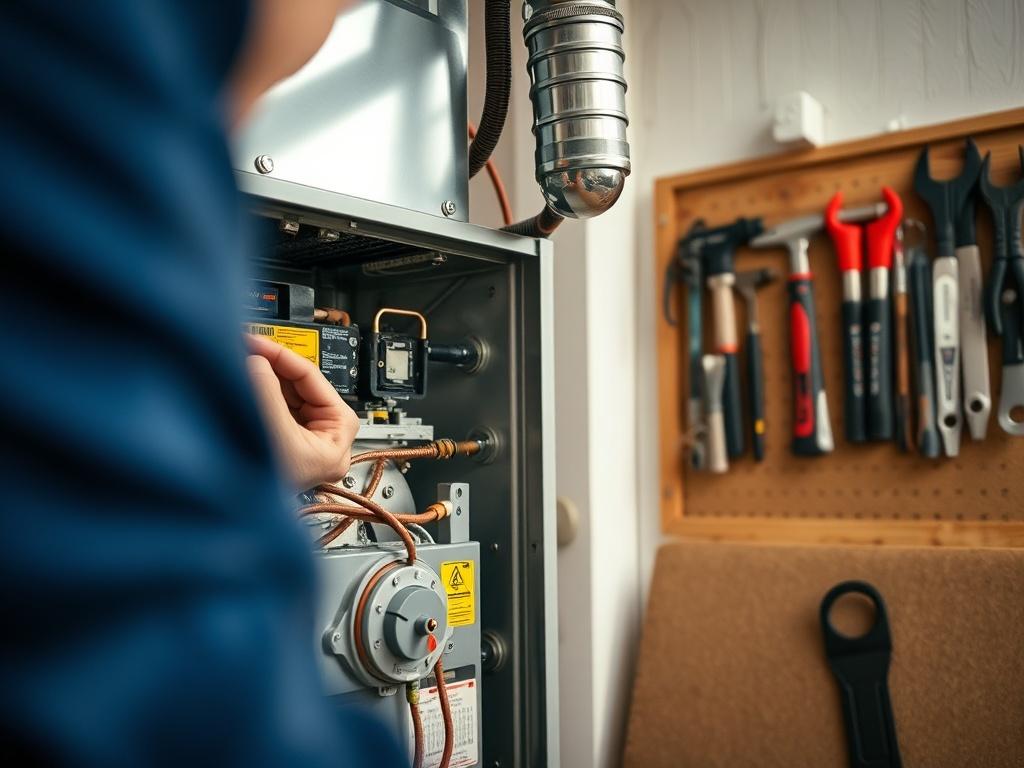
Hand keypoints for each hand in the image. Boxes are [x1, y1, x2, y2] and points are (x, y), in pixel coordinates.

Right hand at [246, 334, 359, 490]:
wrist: (232, 520)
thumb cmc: (261, 495)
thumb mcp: (272, 431)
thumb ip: (267, 391)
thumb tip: (259, 361)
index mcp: (337, 440)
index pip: (314, 380)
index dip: (283, 355)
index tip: (258, 341)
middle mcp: (323, 442)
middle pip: (298, 385)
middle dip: (269, 366)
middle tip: (245, 347)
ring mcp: (301, 443)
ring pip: (281, 394)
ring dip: (259, 377)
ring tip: (238, 361)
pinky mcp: (280, 444)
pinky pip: (269, 406)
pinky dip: (254, 392)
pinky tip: (239, 381)